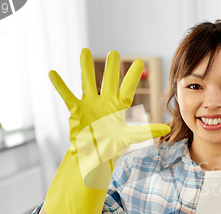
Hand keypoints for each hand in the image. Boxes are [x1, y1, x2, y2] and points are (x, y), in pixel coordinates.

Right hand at [50, 48, 169, 187]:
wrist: (92, 155)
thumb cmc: (111, 145)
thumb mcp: (129, 138)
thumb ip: (146, 131)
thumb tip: (167, 128)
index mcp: (119, 106)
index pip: (127, 89)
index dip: (132, 76)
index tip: (140, 61)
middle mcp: (105, 101)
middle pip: (108, 81)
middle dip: (110, 67)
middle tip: (113, 53)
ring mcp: (90, 104)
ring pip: (87, 82)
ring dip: (85, 68)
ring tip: (84, 51)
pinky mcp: (76, 110)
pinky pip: (67, 95)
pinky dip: (60, 85)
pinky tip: (53, 73)